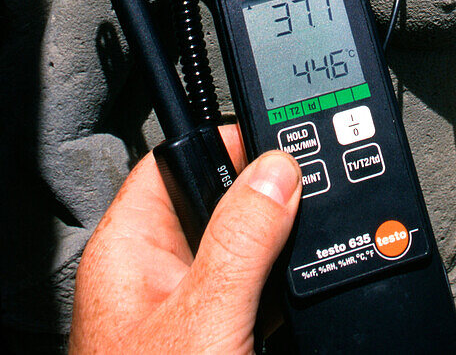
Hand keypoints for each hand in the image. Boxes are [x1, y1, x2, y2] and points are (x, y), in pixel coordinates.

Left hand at [69, 125, 301, 353]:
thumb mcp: (205, 314)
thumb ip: (241, 239)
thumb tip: (276, 170)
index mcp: (128, 249)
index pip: (175, 160)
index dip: (225, 142)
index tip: (277, 145)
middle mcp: (152, 274)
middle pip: (216, 201)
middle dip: (262, 198)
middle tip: (305, 198)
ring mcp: (181, 308)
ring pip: (240, 249)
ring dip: (275, 245)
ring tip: (305, 248)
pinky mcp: (210, 336)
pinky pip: (250, 289)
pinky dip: (279, 284)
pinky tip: (298, 288)